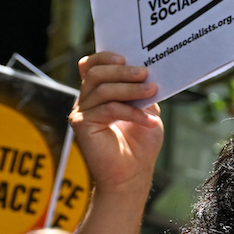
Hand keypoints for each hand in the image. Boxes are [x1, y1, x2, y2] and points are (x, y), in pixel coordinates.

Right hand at [72, 52, 163, 198]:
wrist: (133, 175)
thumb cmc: (140, 145)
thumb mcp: (147, 111)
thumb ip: (143, 92)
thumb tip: (149, 73)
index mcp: (99, 94)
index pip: (91, 67)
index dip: (104, 57)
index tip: (126, 58)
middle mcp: (86, 101)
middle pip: (97, 74)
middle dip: (123, 72)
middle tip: (145, 73)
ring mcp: (81, 113)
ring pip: (102, 89)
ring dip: (130, 89)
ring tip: (152, 91)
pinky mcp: (82, 126)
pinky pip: (108, 110)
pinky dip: (132, 112)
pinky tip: (149, 121)